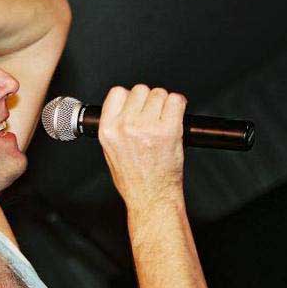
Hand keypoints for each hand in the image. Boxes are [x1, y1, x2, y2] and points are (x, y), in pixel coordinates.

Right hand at [97, 84, 186, 211]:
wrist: (151, 197)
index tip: (135, 105)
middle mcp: (126, 126)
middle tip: (152, 117)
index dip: (129, 97)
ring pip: (159, 93)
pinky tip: (175, 118)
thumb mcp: (110, 150)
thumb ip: (115, 125)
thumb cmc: (133, 179)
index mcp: (108, 129)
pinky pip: (176, 101)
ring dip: (164, 104)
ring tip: (163, 121)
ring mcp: (148, 127)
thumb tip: (127, 106)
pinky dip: (178, 106)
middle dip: (148, 101)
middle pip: (140, 90)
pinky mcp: (169, 130)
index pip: (117, 92)